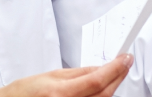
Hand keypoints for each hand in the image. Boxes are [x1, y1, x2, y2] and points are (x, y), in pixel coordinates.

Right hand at [0, 54, 132, 96]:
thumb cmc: (26, 92)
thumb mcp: (52, 75)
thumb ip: (79, 73)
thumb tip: (101, 68)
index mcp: (60, 92)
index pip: (96, 79)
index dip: (115, 69)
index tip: (124, 59)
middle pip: (104, 93)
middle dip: (118, 77)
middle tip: (125, 64)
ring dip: (111, 87)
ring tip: (114, 74)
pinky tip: (103, 87)